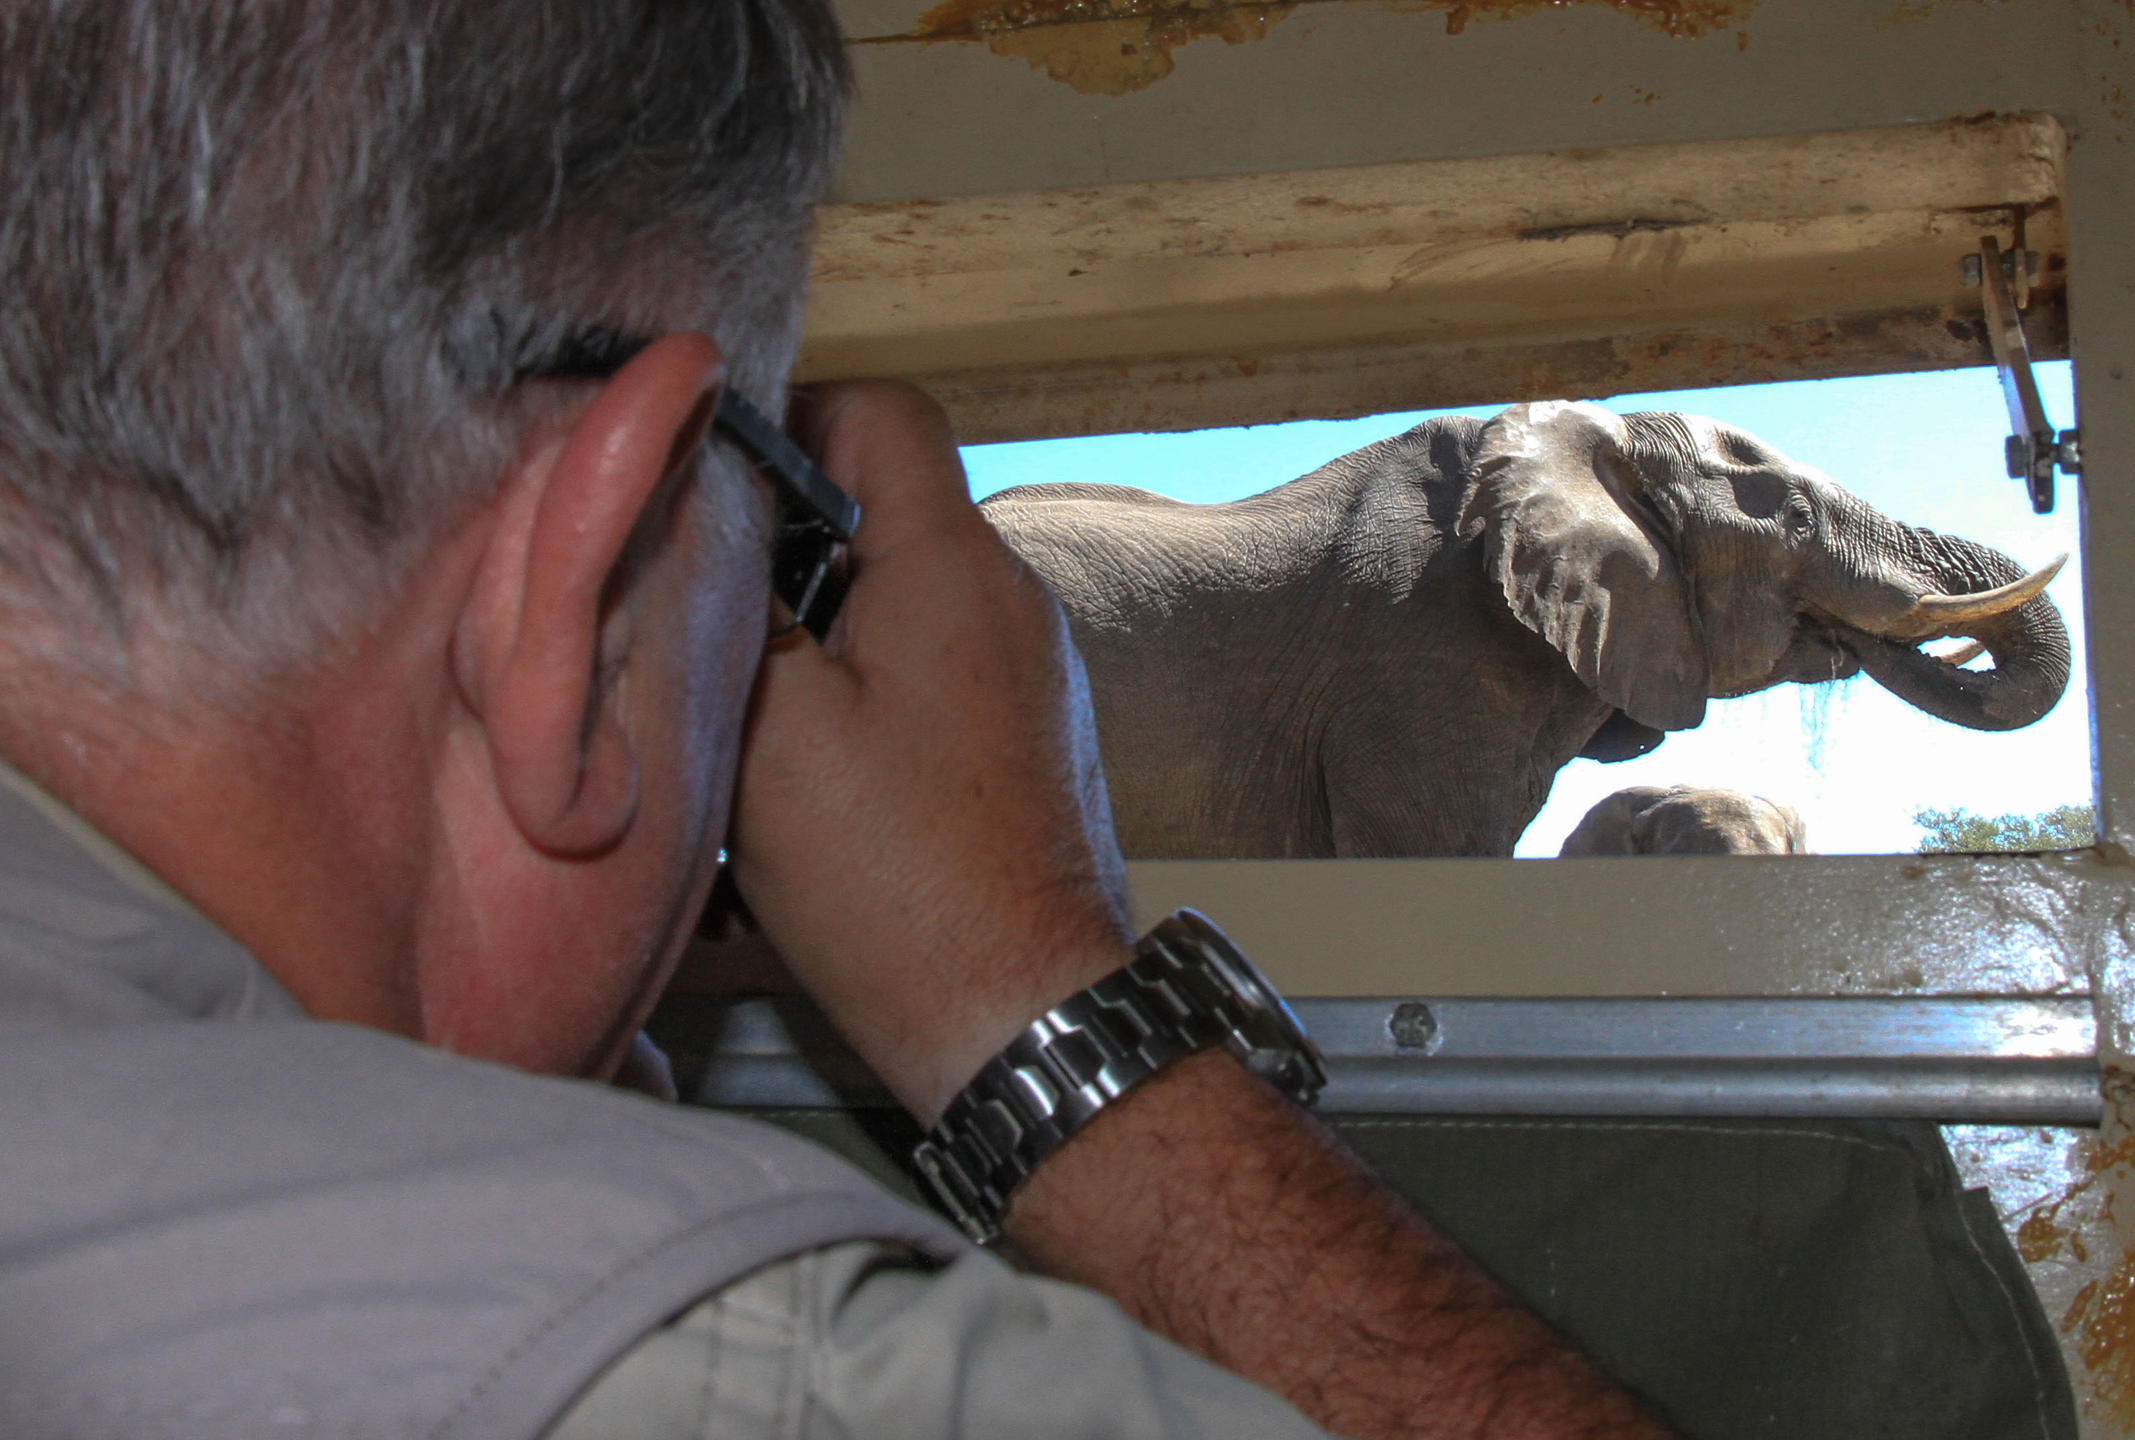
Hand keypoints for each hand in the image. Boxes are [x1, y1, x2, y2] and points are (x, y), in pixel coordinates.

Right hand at [725, 381, 1133, 1121]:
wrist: (1020, 1014)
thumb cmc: (901, 884)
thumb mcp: (772, 733)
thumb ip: (738, 608)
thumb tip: (711, 537)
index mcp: (953, 568)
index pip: (881, 413)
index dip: (792, 421)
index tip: (717, 485)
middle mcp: (1009, 603)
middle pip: (883, 516)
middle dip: (783, 558)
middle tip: (708, 623)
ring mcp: (1027, 675)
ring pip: (897, 607)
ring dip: (815, 647)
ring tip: (748, 723)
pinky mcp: (1024, 741)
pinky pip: (928, 683)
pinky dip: (860, 709)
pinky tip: (803, 787)